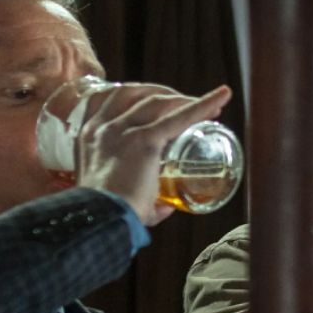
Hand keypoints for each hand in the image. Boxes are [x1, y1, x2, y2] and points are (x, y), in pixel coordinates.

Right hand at [74, 83, 231, 226]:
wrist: (99, 220)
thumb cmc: (108, 214)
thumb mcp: (115, 195)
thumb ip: (140, 197)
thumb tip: (165, 207)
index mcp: (90, 134)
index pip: (112, 99)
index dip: (140, 96)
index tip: (162, 103)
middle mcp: (103, 126)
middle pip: (136, 93)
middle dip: (164, 93)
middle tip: (188, 104)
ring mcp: (122, 130)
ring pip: (158, 101)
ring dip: (184, 99)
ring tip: (210, 107)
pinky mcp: (144, 140)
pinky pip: (179, 116)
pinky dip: (203, 104)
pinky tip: (222, 98)